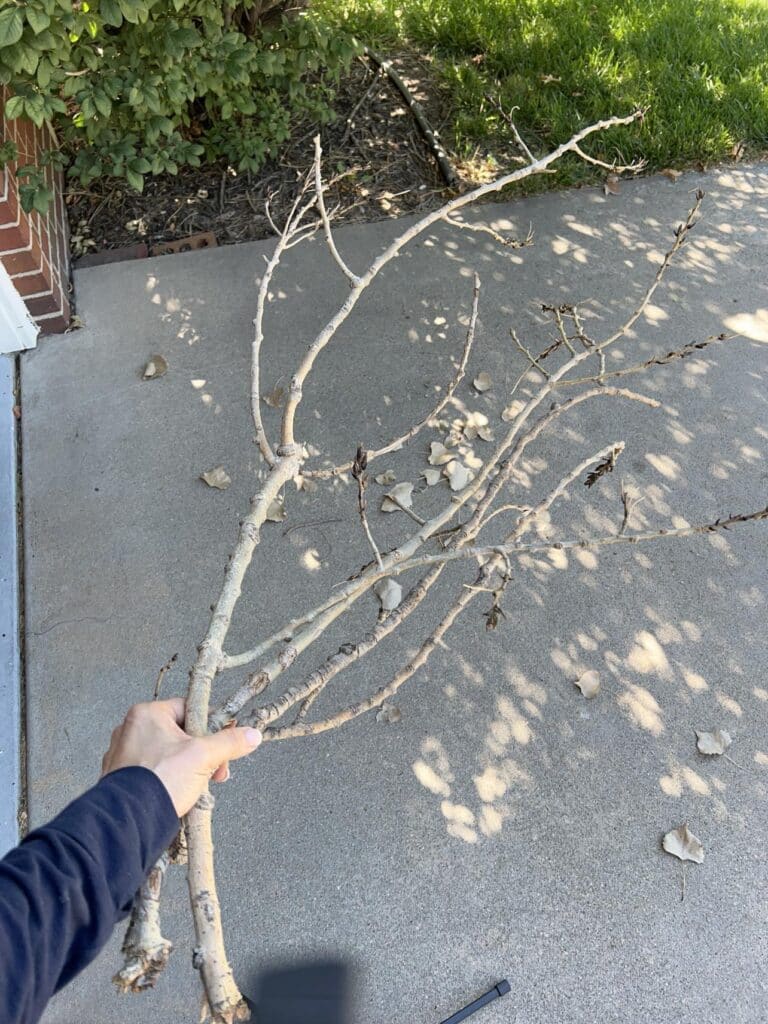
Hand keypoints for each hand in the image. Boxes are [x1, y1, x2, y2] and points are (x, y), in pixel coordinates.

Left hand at [101, 698, 261, 816]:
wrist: (130, 822)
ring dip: (188, 768)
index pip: (188, 709)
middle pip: (179, 733)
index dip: (211, 725)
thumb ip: (229, 742)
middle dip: (202, 754)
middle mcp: (130, 729)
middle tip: (215, 770)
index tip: (224, 740)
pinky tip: (179, 793)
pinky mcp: (120, 777)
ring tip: (198, 786)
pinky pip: (153, 770)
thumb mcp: (203, 757)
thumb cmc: (160, 781)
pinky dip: (168, 779)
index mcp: (146, 714)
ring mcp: (123, 754)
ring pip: (167, 754)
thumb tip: (251, 735)